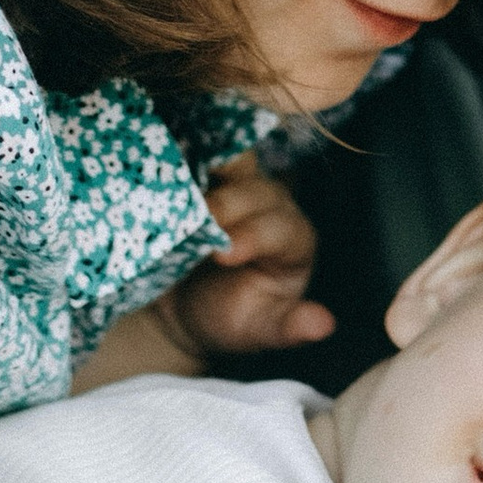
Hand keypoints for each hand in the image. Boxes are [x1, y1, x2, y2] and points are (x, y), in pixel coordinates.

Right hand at [184, 153, 331, 350]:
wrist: (186, 303)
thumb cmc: (229, 316)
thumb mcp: (256, 329)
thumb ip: (287, 326)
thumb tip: (323, 325)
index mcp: (293, 241)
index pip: (282, 230)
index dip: (255, 236)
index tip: (224, 253)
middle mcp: (272, 204)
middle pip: (256, 191)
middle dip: (226, 205)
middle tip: (195, 221)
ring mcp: (240, 182)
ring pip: (232, 163)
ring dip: (206, 169)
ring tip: (177, 184)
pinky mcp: (209, 171)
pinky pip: (199, 153)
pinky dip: (183, 154)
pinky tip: (159, 162)